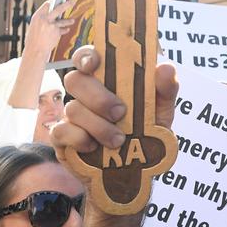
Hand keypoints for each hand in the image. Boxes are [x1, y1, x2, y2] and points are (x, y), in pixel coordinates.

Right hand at [24, 0, 75, 57]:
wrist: (35, 50)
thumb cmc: (33, 39)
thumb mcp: (34, 26)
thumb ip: (42, 20)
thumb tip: (50, 15)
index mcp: (37, 16)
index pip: (47, 5)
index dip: (53, 2)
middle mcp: (45, 19)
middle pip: (58, 9)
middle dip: (67, 4)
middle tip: (73, 1)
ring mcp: (52, 25)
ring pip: (63, 21)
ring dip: (68, 21)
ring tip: (72, 21)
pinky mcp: (57, 32)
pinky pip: (62, 30)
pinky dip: (64, 30)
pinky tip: (66, 30)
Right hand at [50, 46, 178, 158]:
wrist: (136, 171)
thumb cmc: (147, 133)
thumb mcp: (162, 112)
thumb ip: (165, 89)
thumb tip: (165, 67)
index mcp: (108, 80)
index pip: (88, 57)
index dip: (86, 56)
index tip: (94, 63)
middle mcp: (86, 94)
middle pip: (75, 80)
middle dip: (98, 97)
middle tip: (120, 113)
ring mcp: (72, 116)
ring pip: (72, 108)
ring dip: (98, 125)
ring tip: (118, 140)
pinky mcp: (63, 139)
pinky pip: (61, 131)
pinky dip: (79, 139)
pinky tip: (94, 147)